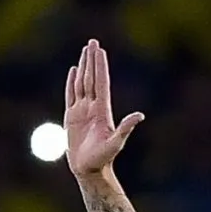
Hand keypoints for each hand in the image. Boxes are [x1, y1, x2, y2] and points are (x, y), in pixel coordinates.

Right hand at [63, 39, 143, 178]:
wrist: (89, 170)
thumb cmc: (103, 158)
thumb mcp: (116, 143)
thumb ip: (126, 128)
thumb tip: (140, 115)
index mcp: (102, 110)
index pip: (100, 83)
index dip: (100, 66)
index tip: (100, 50)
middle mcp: (93, 107)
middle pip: (91, 78)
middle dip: (92, 60)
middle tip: (92, 42)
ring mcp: (82, 111)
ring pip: (82, 83)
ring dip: (83, 66)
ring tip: (84, 51)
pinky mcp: (72, 117)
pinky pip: (71, 95)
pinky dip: (72, 82)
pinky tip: (74, 71)